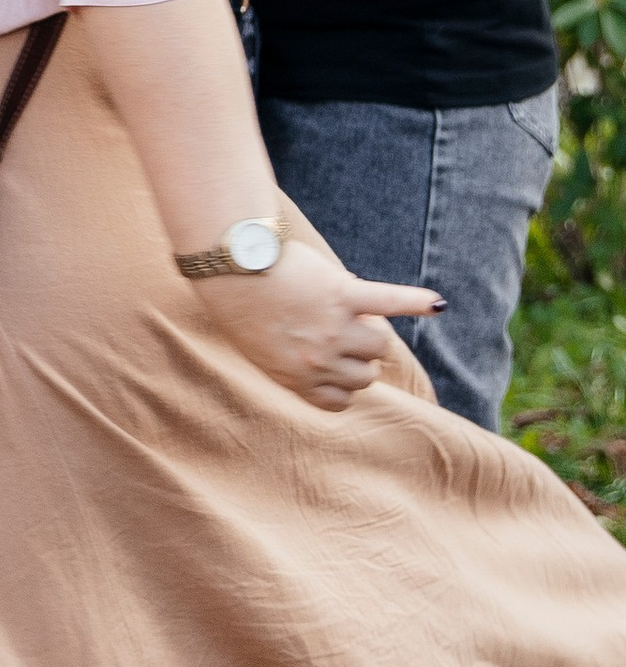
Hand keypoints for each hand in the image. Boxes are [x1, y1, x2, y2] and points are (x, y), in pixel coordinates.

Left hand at [200, 246, 441, 412]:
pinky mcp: (347, 294)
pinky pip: (391, 302)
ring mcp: (337, 329)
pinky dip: (416, 301)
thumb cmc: (234, 302)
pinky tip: (436, 304)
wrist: (230, 265)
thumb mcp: (257, 348)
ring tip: (353, 312)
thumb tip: (323, 362)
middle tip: (337, 334)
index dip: (342, 386)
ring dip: (371, 331)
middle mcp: (320, 361)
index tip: (336, 371)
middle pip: (366, 375)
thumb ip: (291, 361)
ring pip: (380, 346)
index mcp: (295, 378)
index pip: (340, 401)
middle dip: (356, 359)